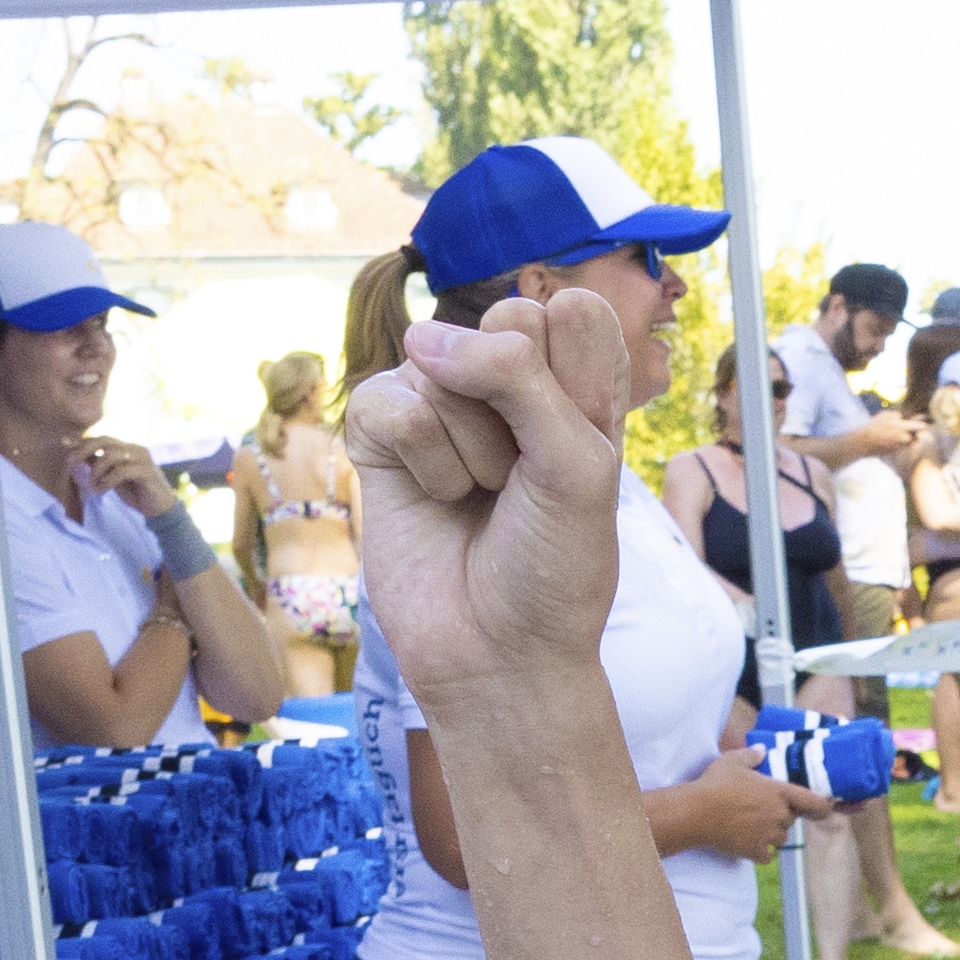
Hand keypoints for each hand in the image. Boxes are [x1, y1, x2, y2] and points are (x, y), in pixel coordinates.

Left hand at [77, 434, 175, 519]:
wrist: (159, 508)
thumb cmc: (135, 491)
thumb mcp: (110, 475)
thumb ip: (96, 462)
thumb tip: (74, 451)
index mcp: (127, 447)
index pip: (101, 438)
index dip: (82, 440)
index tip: (63, 443)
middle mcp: (135, 449)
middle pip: (104, 441)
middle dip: (84, 450)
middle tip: (70, 463)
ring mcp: (143, 459)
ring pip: (111, 455)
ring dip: (96, 471)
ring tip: (92, 486)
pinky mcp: (148, 472)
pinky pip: (122, 471)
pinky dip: (107, 481)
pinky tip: (102, 490)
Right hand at [344, 291, 635, 703]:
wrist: (500, 649)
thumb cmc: (555, 563)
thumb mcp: (577, 464)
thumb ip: (519, 377)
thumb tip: (420, 338)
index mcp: (575, 384)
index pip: (572, 311)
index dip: (575, 376)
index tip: (579, 446)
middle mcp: (507, 384)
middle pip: (506, 322)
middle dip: (522, 410)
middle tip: (526, 479)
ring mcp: (439, 402)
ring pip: (443, 368)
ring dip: (474, 452)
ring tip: (483, 500)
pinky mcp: (380, 434)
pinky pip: (391, 404)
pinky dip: (424, 464)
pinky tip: (437, 501)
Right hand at [664, 754, 836, 862]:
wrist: (697, 812)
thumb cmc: (715, 783)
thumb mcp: (732, 762)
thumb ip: (751, 756)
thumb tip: (761, 750)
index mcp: (780, 793)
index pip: (814, 802)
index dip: (822, 806)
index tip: (825, 809)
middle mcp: (779, 815)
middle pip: (790, 819)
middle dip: (780, 817)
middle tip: (760, 811)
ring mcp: (769, 835)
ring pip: (780, 838)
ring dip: (772, 835)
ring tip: (751, 827)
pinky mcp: (755, 851)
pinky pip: (766, 856)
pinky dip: (760, 852)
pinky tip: (748, 845)